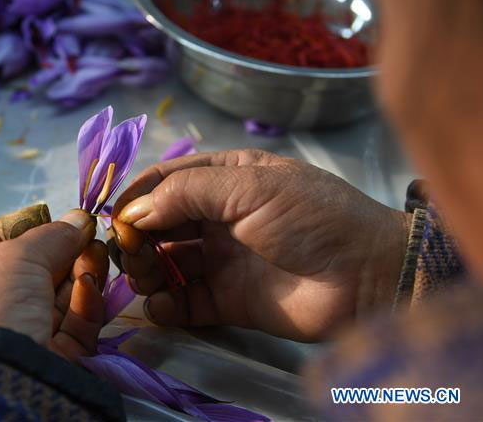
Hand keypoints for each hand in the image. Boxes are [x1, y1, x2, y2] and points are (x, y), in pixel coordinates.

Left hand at [0, 210, 110, 359]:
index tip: (51, 216)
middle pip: (30, 270)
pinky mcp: (51, 358)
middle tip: (87, 232)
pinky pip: (71, 324)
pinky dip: (85, 301)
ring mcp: (17, 337)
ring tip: (97, 251)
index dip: (21, 228)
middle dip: (61, 251)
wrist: (6, 378)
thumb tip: (79, 219)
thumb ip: (50, 235)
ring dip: (79, 270)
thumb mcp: (15, 256)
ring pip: (56, 296)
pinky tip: (92, 281)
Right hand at [111, 150, 408, 341]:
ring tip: (145, 278)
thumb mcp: (249, 186)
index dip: (136, 196)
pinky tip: (162, 306)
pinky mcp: (228, 301)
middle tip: (129, 253)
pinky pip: (185, 302)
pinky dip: (165, 305)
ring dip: (146, 269)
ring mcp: (223, 259)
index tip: (113, 217)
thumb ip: (186, 193)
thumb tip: (132, 212)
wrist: (368, 276)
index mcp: (226, 177)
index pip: (166, 180)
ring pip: (166, 263)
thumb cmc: (312, 217)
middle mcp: (219, 216)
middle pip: (160, 223)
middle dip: (138, 236)